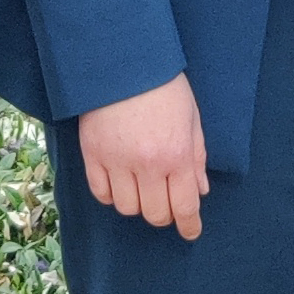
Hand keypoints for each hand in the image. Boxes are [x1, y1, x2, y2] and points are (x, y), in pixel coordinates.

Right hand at [78, 73, 209, 239]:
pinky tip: (119, 182)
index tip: (190, 232)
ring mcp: (117, 161)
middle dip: (163, 214)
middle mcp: (148, 164)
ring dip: (136, 203)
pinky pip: (101, 193)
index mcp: (177, 154)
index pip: (185, 206)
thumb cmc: (164, 86)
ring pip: (127, 208)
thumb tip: (200, 190)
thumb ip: (197, 156)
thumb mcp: (192, 118)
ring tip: (141, 187)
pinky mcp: (92, 155)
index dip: (189, 225)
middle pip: (155, 213)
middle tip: (165, 203)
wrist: (123, 62)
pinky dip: (111, 194)